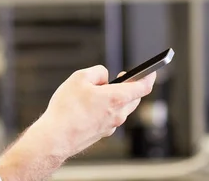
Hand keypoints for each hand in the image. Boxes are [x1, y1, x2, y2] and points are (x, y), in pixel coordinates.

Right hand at [0, 66, 155, 180]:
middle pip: (133, 98)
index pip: (142, 87)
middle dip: (131, 86)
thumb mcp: (79, 77)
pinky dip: (105, 109)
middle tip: (121, 77)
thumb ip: (97, 72)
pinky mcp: (102, 133)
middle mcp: (117, 114)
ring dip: (116, 98)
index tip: (152, 71)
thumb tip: (104, 77)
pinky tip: (88, 107)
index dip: (149, 76)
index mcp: (116, 98)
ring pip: (122, 109)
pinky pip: (110, 118)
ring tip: (97, 92)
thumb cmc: (66, 108)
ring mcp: (110, 126)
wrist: (56, 137)